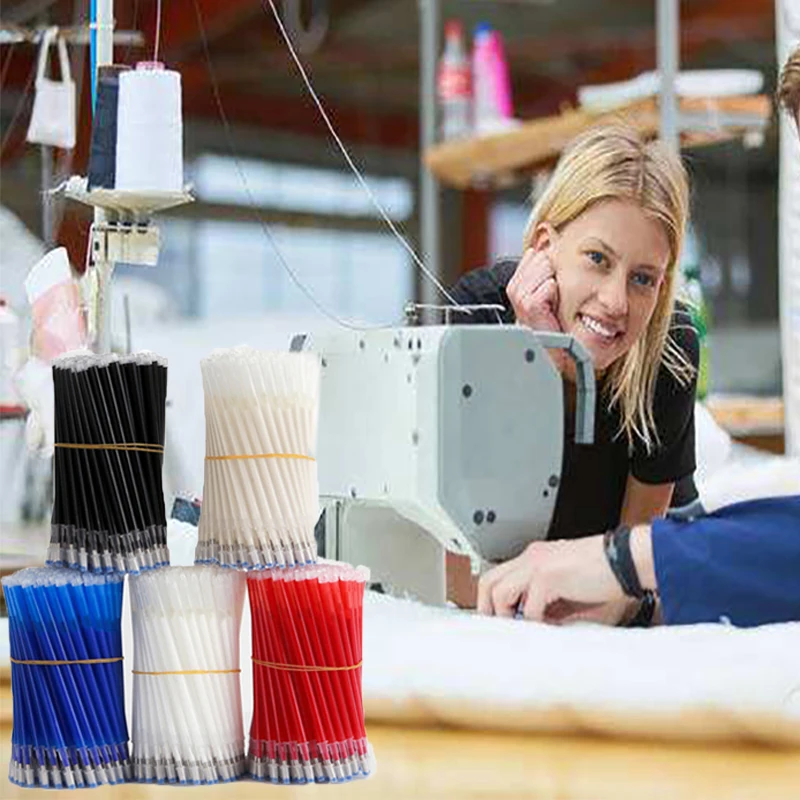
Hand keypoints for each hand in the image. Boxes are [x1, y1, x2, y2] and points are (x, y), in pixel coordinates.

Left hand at [477, 536, 629, 625]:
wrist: (628, 559)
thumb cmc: (607, 575)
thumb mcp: (570, 592)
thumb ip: (550, 605)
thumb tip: (534, 626)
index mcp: (535, 557)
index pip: (500, 576)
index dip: (494, 600)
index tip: (500, 620)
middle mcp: (531, 557)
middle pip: (489, 581)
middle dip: (488, 609)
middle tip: (499, 629)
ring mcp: (537, 564)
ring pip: (499, 591)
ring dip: (507, 616)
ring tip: (522, 630)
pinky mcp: (548, 576)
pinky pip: (529, 606)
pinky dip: (535, 622)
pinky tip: (547, 629)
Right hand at [506, 248, 561, 332]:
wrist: (549, 341)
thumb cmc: (548, 315)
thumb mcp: (541, 287)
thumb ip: (538, 267)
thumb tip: (540, 247)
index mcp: (516, 281)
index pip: (534, 254)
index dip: (547, 266)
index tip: (548, 284)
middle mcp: (514, 288)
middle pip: (542, 259)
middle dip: (551, 273)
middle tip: (550, 294)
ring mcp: (520, 297)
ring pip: (545, 269)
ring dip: (554, 284)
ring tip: (551, 300)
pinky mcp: (530, 305)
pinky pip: (549, 285)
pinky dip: (555, 294)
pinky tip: (551, 305)